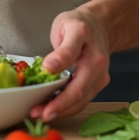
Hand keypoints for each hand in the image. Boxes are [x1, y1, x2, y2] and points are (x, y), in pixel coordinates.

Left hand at [29, 6, 110, 121]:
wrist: (100, 26)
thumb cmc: (79, 24)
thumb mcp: (67, 25)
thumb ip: (61, 48)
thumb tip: (49, 68)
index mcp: (86, 42)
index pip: (70, 58)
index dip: (57, 74)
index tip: (43, 92)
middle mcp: (97, 62)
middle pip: (79, 90)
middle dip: (58, 106)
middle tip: (37, 113)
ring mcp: (100, 76)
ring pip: (82, 100)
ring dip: (61, 111)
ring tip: (40, 115)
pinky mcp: (98, 85)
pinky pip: (82, 100)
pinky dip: (67, 108)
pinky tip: (51, 110)